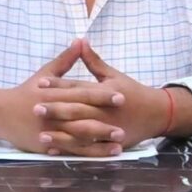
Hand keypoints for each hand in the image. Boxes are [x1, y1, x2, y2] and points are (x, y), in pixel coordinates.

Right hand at [0, 40, 127, 156]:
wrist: (0, 113)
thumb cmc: (27, 91)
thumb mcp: (45, 73)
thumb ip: (66, 59)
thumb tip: (81, 40)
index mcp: (55, 94)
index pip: (83, 94)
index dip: (102, 96)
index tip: (122, 97)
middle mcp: (53, 113)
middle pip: (82, 119)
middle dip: (103, 125)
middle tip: (124, 129)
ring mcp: (48, 132)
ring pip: (76, 139)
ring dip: (98, 144)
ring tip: (119, 146)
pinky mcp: (44, 146)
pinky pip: (66, 151)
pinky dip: (83, 154)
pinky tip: (99, 157)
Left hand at [33, 39, 168, 155]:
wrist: (156, 113)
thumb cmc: (133, 91)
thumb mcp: (114, 75)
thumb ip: (94, 61)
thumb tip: (80, 41)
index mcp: (105, 91)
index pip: (79, 87)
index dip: (59, 86)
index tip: (40, 84)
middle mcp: (105, 110)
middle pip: (77, 109)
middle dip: (56, 109)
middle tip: (34, 108)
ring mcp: (107, 128)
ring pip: (81, 131)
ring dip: (60, 134)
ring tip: (41, 133)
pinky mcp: (109, 142)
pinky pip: (88, 147)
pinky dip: (71, 149)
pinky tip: (55, 150)